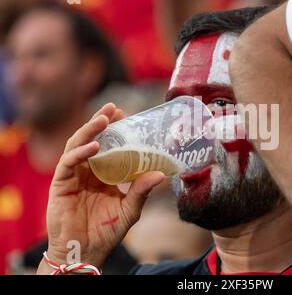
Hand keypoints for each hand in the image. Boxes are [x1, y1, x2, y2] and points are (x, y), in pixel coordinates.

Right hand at [37, 103, 164, 273]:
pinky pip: (68, 163)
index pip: (108, 146)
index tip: (127, 115)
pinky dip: (80, 152)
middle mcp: (88, 171)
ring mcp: (73, 176)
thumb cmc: (106, 232)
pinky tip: (94, 146)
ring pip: (77, 145)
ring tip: (104, 119)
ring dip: (90, 130)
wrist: (85, 252)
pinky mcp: (61, 184)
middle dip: (101, 122)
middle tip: (113, 109)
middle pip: (92, 140)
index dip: (115, 130)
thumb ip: (141, 190)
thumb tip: (161, 174)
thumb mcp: (130, 209)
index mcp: (103, 174)